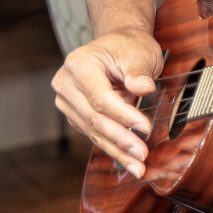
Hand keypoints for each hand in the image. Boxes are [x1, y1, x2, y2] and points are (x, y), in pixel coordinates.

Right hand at [53, 27, 163, 177]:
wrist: (118, 47)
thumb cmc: (128, 47)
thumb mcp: (138, 51)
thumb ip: (139, 70)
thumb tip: (144, 88)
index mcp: (79, 64)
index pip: (100, 97)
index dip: (123, 115)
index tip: (145, 127)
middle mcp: (66, 84)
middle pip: (94, 118)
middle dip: (121, 139)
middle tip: (142, 154)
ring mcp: (68, 102)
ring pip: (93, 132)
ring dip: (117, 151)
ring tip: (139, 166)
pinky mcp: (75, 116)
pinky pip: (94, 135)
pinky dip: (113, 148)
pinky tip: (129, 160)